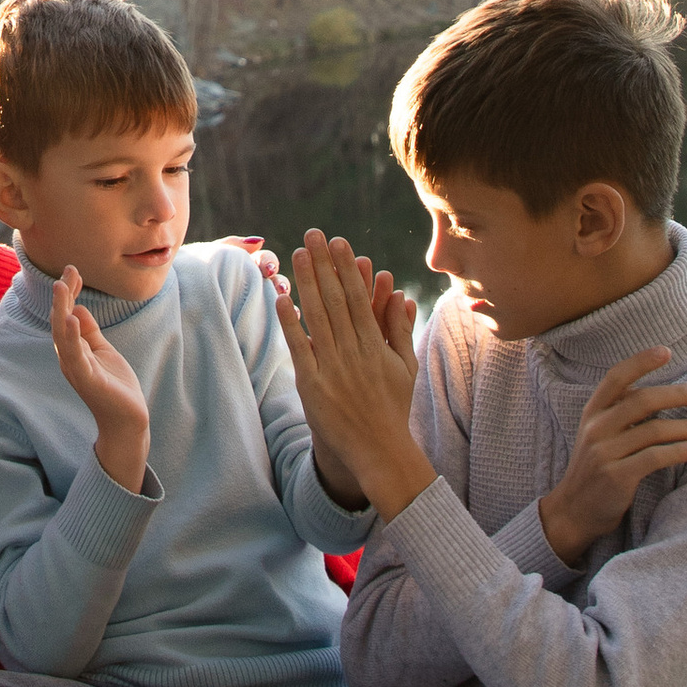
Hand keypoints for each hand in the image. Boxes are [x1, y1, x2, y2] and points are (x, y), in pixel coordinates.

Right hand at [50, 268, 149, 491]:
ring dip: (60, 311)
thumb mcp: (102, 350)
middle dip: (62, 296)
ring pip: (62, 337)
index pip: (65, 316)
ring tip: (61, 287)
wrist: (127, 419)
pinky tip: (73, 319)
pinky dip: (72, 337)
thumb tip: (76, 309)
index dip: (68, 294)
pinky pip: (76, 357)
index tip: (73, 271)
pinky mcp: (87, 381)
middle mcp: (69, 358)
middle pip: (60, 322)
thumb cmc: (115, 386)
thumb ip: (89, 331)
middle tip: (67, 272)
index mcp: (73, 350)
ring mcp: (76, 370)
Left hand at [277, 230, 428, 515]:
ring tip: (297, 253)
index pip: (359, 298)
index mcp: (376, 346)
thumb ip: (399, 330)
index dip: (348, 268)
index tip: (339, 242)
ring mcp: (333, 369)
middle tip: (313, 234)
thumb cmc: (392, 408)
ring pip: (317, 318)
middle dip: (324, 265)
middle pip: (336, 301)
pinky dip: (291, 322)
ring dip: (306, 283)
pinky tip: (281, 297)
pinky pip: (300, 348)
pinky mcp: (313, 386)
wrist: (378, 452)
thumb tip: (400, 294)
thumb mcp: (404, 367)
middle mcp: (354, 353)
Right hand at [538, 348, 686, 564]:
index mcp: (593, 412)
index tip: (666, 351)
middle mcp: (596, 428)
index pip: (616, 378)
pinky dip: (680, 451)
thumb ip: (623, 414)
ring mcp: (604, 453)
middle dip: (679, 394)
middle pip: (643, 400)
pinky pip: (654, 458)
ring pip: (654, 430)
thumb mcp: (600, 434)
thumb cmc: (597, 468)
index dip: (640, 361)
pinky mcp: (616, 476)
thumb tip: (666, 394)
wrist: (574, 511)